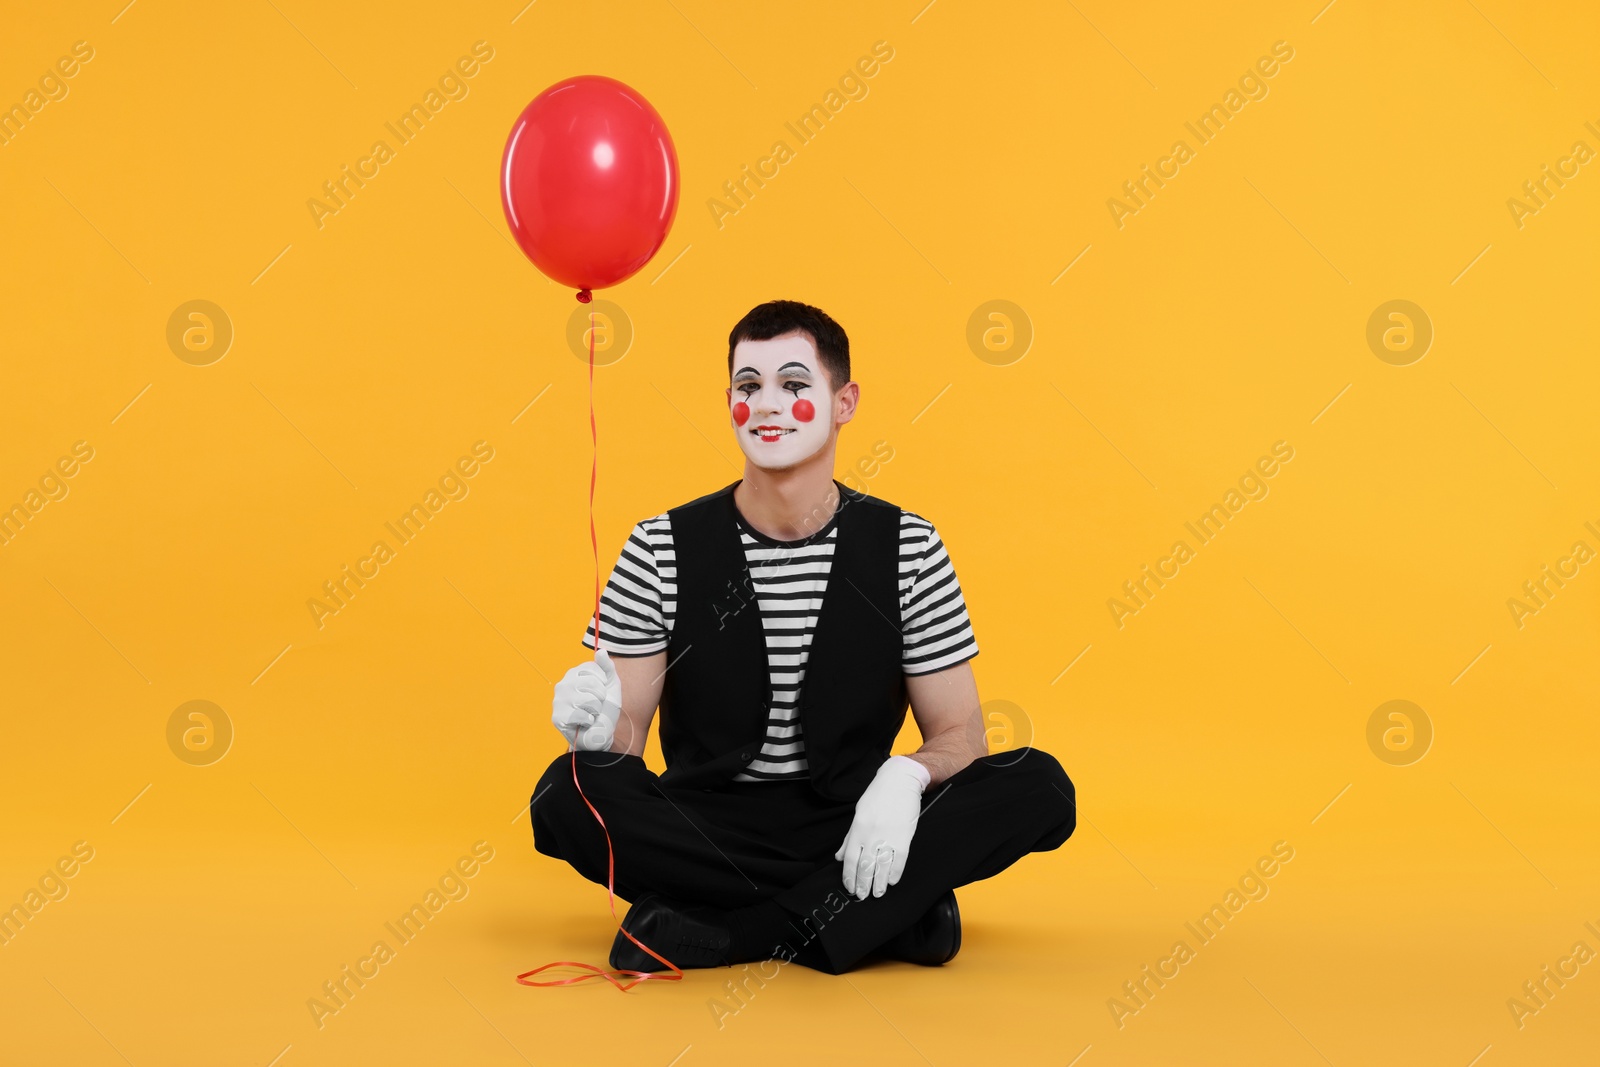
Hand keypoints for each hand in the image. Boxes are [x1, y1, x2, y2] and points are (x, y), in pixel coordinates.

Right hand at [551, 648, 622, 751]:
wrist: (601, 733)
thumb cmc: (605, 707)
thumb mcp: (611, 684)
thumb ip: (607, 667)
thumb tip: (601, 652)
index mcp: (574, 674)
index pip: (593, 668)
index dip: (603, 681)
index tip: (601, 690)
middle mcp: (563, 684)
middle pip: (591, 683)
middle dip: (601, 697)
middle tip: (596, 705)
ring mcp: (558, 701)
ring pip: (588, 699)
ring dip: (596, 709)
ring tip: (591, 713)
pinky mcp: (557, 717)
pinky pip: (581, 714)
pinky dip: (589, 720)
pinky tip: (585, 722)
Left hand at [834, 756, 927, 899]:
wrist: (900, 780)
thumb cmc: (878, 796)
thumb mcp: (859, 814)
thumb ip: (849, 838)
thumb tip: (839, 857)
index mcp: (858, 828)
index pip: (851, 859)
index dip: (849, 877)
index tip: (850, 888)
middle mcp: (872, 834)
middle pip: (866, 867)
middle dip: (863, 885)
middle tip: (863, 896)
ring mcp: (889, 836)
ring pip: (882, 867)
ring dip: (879, 883)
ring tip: (878, 893)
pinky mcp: (904, 837)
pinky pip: (899, 860)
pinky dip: (895, 873)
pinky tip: (892, 881)